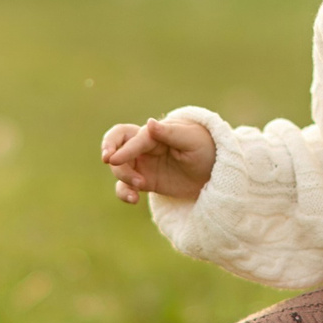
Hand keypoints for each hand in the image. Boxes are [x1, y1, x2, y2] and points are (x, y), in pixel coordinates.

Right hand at [99, 117, 214, 203]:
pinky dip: (124, 193)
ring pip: (118, 169)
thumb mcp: (192, 140)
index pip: (132, 139)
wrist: (214, 171)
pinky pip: (125, 187)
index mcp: (154, 134)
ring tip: (139, 188)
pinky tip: (134, 199)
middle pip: (116, 145)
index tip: (114, 160)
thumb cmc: (205, 148)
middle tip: (109, 160)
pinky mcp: (144, 182)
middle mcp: (144, 147)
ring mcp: (142, 165)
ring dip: (123, 177)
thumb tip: (149, 123)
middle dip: (109, 150)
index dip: (124, 149)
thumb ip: (170, 133)